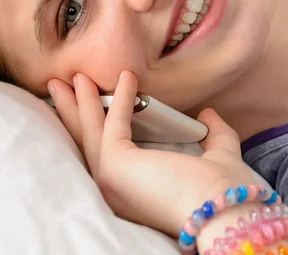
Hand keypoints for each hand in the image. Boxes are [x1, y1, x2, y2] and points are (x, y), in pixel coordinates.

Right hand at [47, 71, 257, 235]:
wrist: (225, 211)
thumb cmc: (222, 195)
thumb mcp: (220, 158)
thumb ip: (216, 136)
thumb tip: (207, 115)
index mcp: (134, 191)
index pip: (107, 152)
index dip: (99, 123)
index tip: (95, 97)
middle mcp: (116, 190)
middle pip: (88, 141)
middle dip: (74, 110)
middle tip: (61, 83)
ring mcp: (112, 181)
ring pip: (89, 133)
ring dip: (79, 102)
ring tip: (73, 76)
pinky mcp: (115, 167)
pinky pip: (111, 124)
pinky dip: (117, 99)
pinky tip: (126, 77)